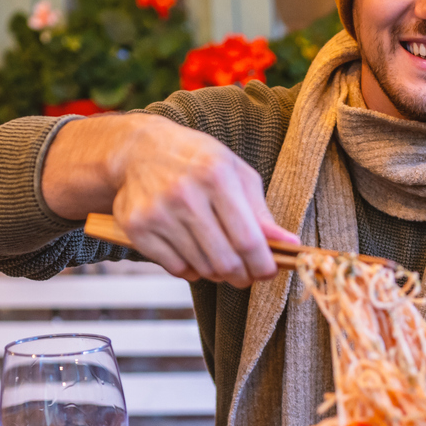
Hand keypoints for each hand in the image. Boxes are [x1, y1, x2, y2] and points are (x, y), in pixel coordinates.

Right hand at [97, 114, 297, 285]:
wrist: (140, 150)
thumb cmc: (197, 161)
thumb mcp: (235, 173)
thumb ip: (260, 211)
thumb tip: (288, 243)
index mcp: (216, 176)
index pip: (247, 239)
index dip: (263, 264)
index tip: (269, 271)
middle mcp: (184, 194)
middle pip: (225, 261)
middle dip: (242, 276)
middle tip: (246, 274)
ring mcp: (157, 212)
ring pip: (201, 268)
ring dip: (217, 272)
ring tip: (219, 257)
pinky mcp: (137, 228)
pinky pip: (176, 269)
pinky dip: (191, 269)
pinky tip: (193, 252)